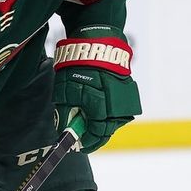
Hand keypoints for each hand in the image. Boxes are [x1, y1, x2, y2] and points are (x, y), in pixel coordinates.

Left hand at [53, 28, 140, 152]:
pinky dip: (107, 111)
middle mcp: (118, 109)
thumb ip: (65, 114)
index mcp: (102, 111)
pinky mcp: (128, 91)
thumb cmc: (77, 68)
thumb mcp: (64, 93)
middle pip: (106, 130)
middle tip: (81, 137)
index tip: (77, 146)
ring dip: (100, 123)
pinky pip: (118, 108)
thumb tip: (63, 130)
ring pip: (113, 120)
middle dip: (93, 134)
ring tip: (86, 122)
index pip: (96, 136)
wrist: (97, 44)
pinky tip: (95, 108)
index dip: (86, 143)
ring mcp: (125, 100)